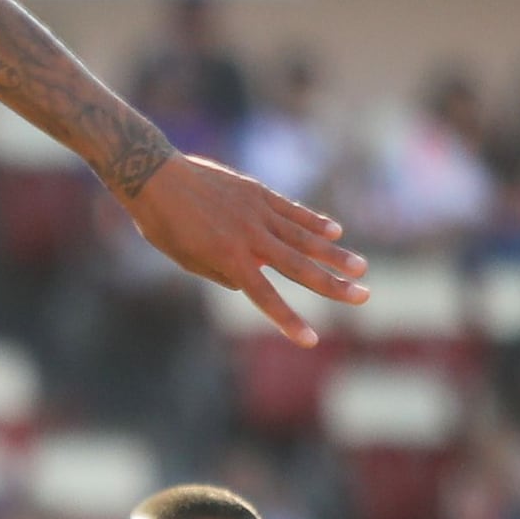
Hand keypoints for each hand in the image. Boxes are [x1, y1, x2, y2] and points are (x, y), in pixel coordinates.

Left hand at [117, 150, 364, 347]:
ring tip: (361, 267)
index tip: (311, 341)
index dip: (289, 321)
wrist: (155, 177)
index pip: (266, 298)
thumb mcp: (188, 261)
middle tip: (364, 297)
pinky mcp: (258, 193)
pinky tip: (336, 230)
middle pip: (300, 267)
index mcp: (229, 261)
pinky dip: (314, 221)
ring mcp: (258, 213)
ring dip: (335, 254)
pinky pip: (291, 211)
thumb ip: (222, 275)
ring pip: (303, 237)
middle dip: (333, 285)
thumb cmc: (164, 226)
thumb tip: (248, 284)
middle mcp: (250, 238)